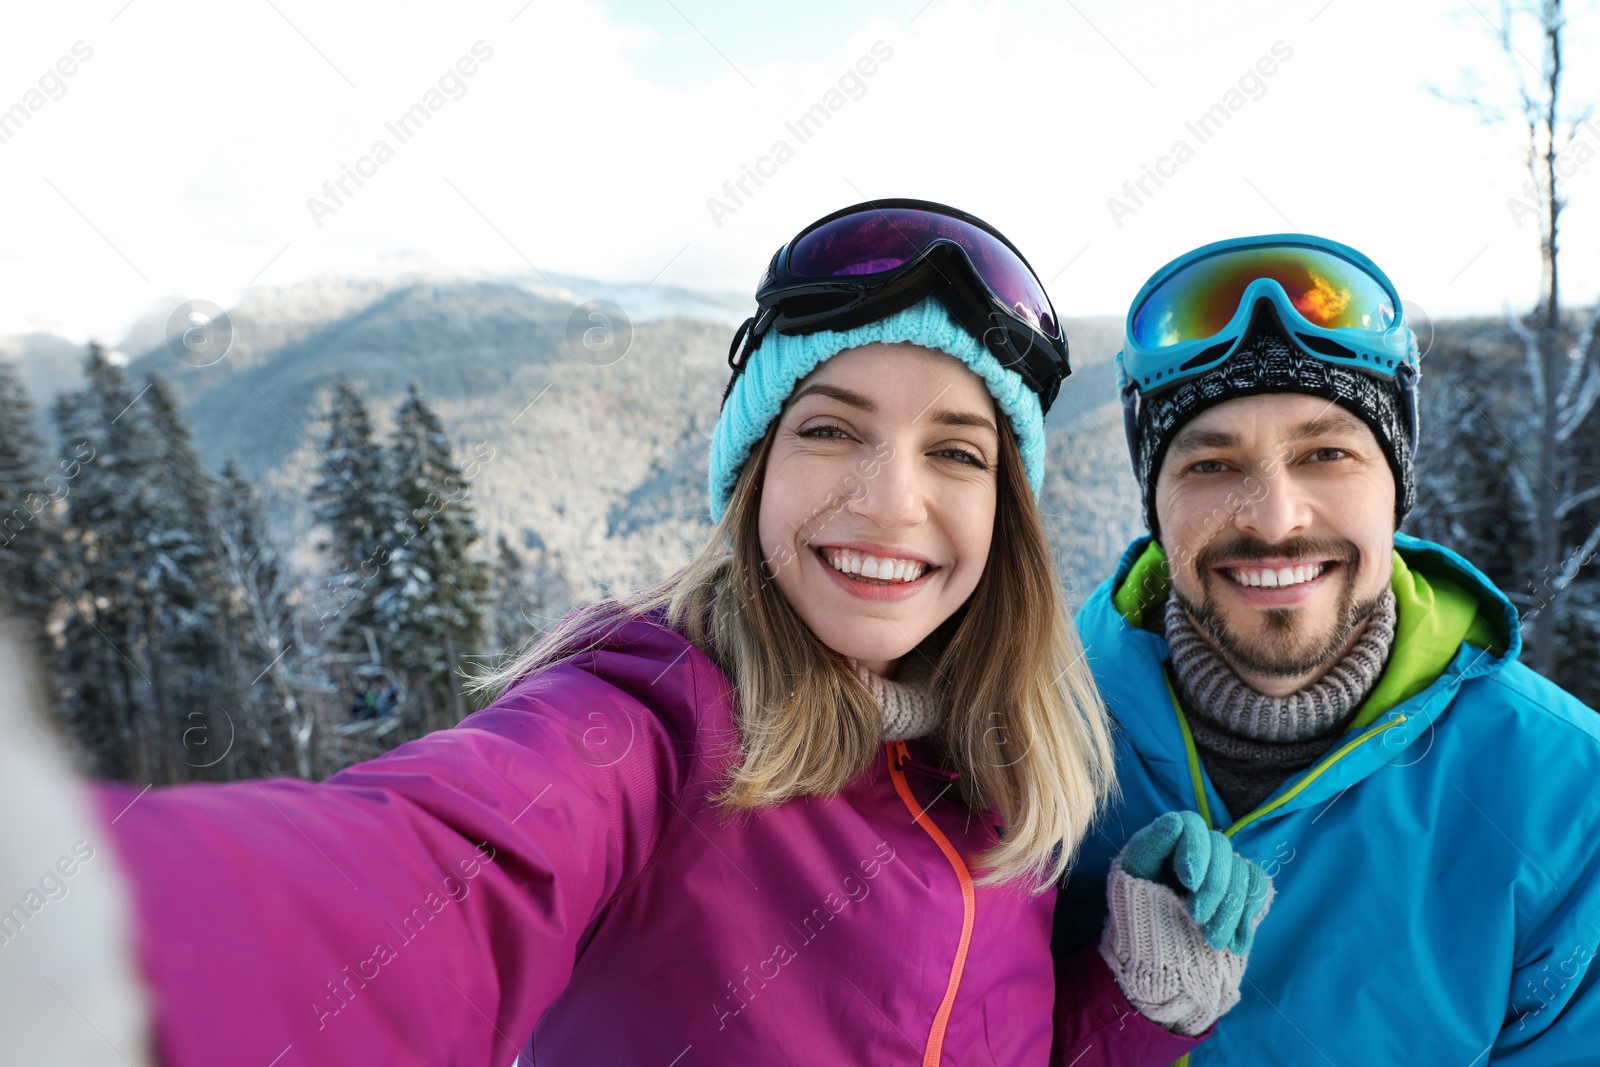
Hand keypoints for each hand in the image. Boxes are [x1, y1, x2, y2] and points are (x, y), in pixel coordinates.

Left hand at [1120, 811, 1271, 954]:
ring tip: (1212, 941)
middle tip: (1196, 918)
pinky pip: (1259, 887)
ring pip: (1242, 872)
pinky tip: (1236, 943)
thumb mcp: (1131, 879)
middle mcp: (1199, 848)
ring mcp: (1223, 868)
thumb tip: (1174, 821)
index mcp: (1169, 838)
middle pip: (1221, 848)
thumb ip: (1149, 849)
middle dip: (1213, 886)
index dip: (1195, 849)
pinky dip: (1249, 916)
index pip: (1191, 825)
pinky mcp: (1242, 889)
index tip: (1189, 882)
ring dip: (1230, 910)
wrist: (1157, 955)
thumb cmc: (1137, 912)